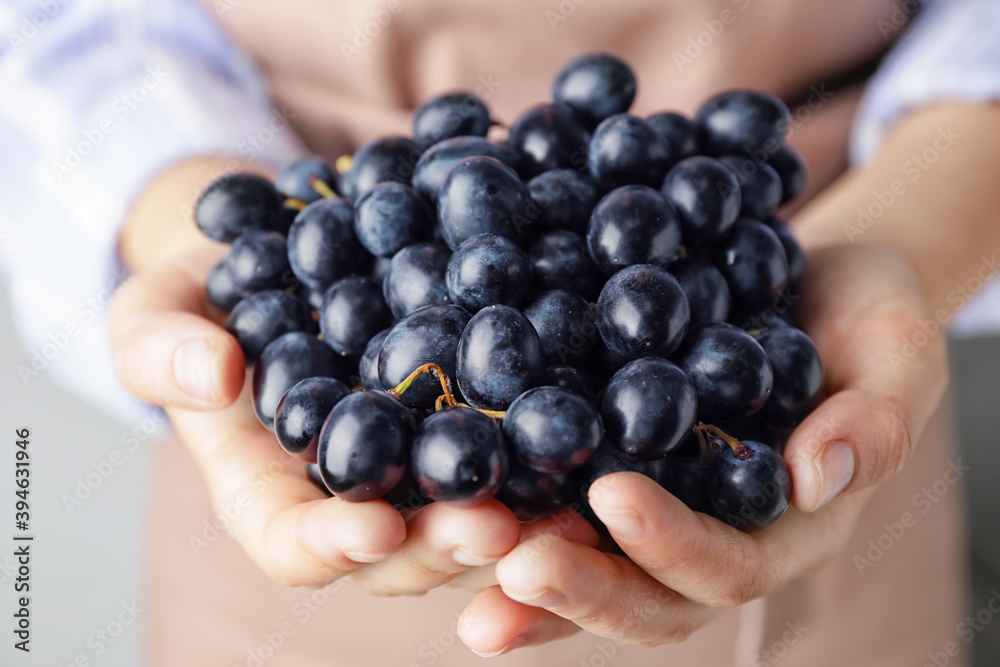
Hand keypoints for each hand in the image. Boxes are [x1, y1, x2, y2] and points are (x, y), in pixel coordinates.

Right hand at [107, 243, 597, 591]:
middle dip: (444, 544)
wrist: (274, 255)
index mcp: (266, 488)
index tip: (370, 528)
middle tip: (496, 528)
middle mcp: (350, 492)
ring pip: (467, 513)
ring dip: (518, 520)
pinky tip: (587, 433)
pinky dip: (545, 452)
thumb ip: (162, 346)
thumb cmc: (201, 295)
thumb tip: (211, 374)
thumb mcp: (156, 310)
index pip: (290, 543)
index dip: (327, 546)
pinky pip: (507, 446)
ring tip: (566, 506)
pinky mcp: (466, 418)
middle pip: (400, 548)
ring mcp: (415, 462)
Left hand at [456, 244, 947, 654]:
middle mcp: (708, 534)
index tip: (615, 496)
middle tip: (515, 565)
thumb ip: (875, 419)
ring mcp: (654, 504)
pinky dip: (504, 500)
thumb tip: (821, 476)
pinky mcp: (606, 463)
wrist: (814, 283)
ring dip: (521, 570)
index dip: (674, 543)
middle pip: (644, 594)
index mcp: (783, 530)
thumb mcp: (895, 355)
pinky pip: (553, 495)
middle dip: (581, 587)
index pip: (729, 566)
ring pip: (587, 562)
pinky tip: (444, 488)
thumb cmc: (868, 320)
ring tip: (453, 552)